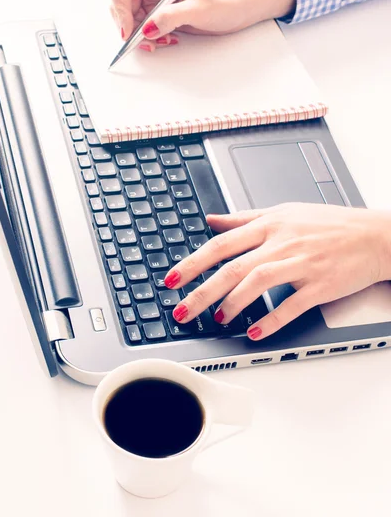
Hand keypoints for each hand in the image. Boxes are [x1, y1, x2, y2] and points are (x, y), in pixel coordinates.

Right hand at [108, 0, 295, 51]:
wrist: (245, 6)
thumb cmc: (227, 0)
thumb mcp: (198, 10)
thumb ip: (170, 18)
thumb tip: (146, 30)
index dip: (120, 11)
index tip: (131, 32)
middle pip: (122, 6)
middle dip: (131, 28)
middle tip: (148, 42)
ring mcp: (159, 1)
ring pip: (134, 21)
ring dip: (143, 36)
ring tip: (165, 41)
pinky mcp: (166, 15)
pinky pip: (147, 29)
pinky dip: (153, 39)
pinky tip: (169, 40)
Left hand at [164, 204, 390, 339]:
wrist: (372, 236)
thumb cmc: (328, 224)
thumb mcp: (283, 212)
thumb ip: (244, 217)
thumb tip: (212, 220)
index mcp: (269, 224)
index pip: (222, 243)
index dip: (193, 262)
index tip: (172, 279)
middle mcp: (281, 242)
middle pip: (233, 267)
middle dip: (202, 290)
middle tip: (181, 309)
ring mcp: (301, 263)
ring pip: (257, 282)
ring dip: (233, 303)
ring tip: (217, 318)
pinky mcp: (319, 285)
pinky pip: (291, 304)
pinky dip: (271, 319)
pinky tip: (255, 331)